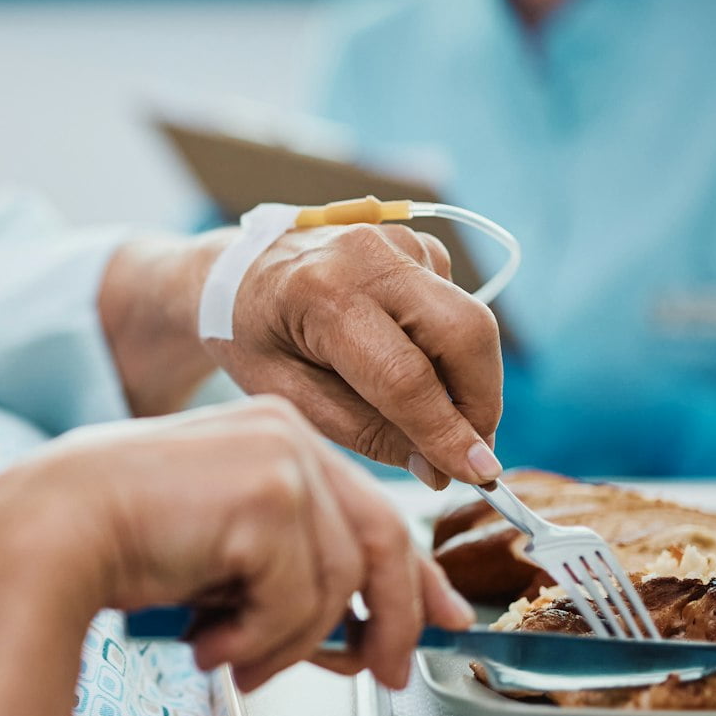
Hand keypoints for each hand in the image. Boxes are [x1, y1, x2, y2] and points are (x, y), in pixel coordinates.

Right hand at [0, 395, 472, 691]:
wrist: (50, 530)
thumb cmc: (116, 540)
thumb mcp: (223, 548)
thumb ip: (289, 566)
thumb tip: (364, 631)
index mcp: (276, 434)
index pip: (371, 510)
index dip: (414, 575)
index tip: (440, 620)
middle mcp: (289, 434)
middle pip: (379, 543)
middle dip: (389, 622)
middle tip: (383, 675)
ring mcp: (284, 460)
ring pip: (337, 585)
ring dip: (286, 644)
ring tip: (229, 656)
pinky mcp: (271, 496)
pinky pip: (298, 601)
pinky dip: (257, 639)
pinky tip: (207, 640)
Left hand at [206, 223, 503, 488]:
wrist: (233, 274)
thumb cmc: (251, 338)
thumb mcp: (288, 397)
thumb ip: (365, 432)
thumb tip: (441, 467)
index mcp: (321, 293)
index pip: (406, 376)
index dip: (449, 432)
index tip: (481, 476)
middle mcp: (367, 255)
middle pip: (465, 332)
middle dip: (481, 403)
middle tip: (468, 455)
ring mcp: (397, 240)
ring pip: (471, 323)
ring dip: (468, 380)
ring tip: (429, 416)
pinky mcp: (415, 244)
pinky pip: (456, 307)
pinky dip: (448, 350)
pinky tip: (405, 360)